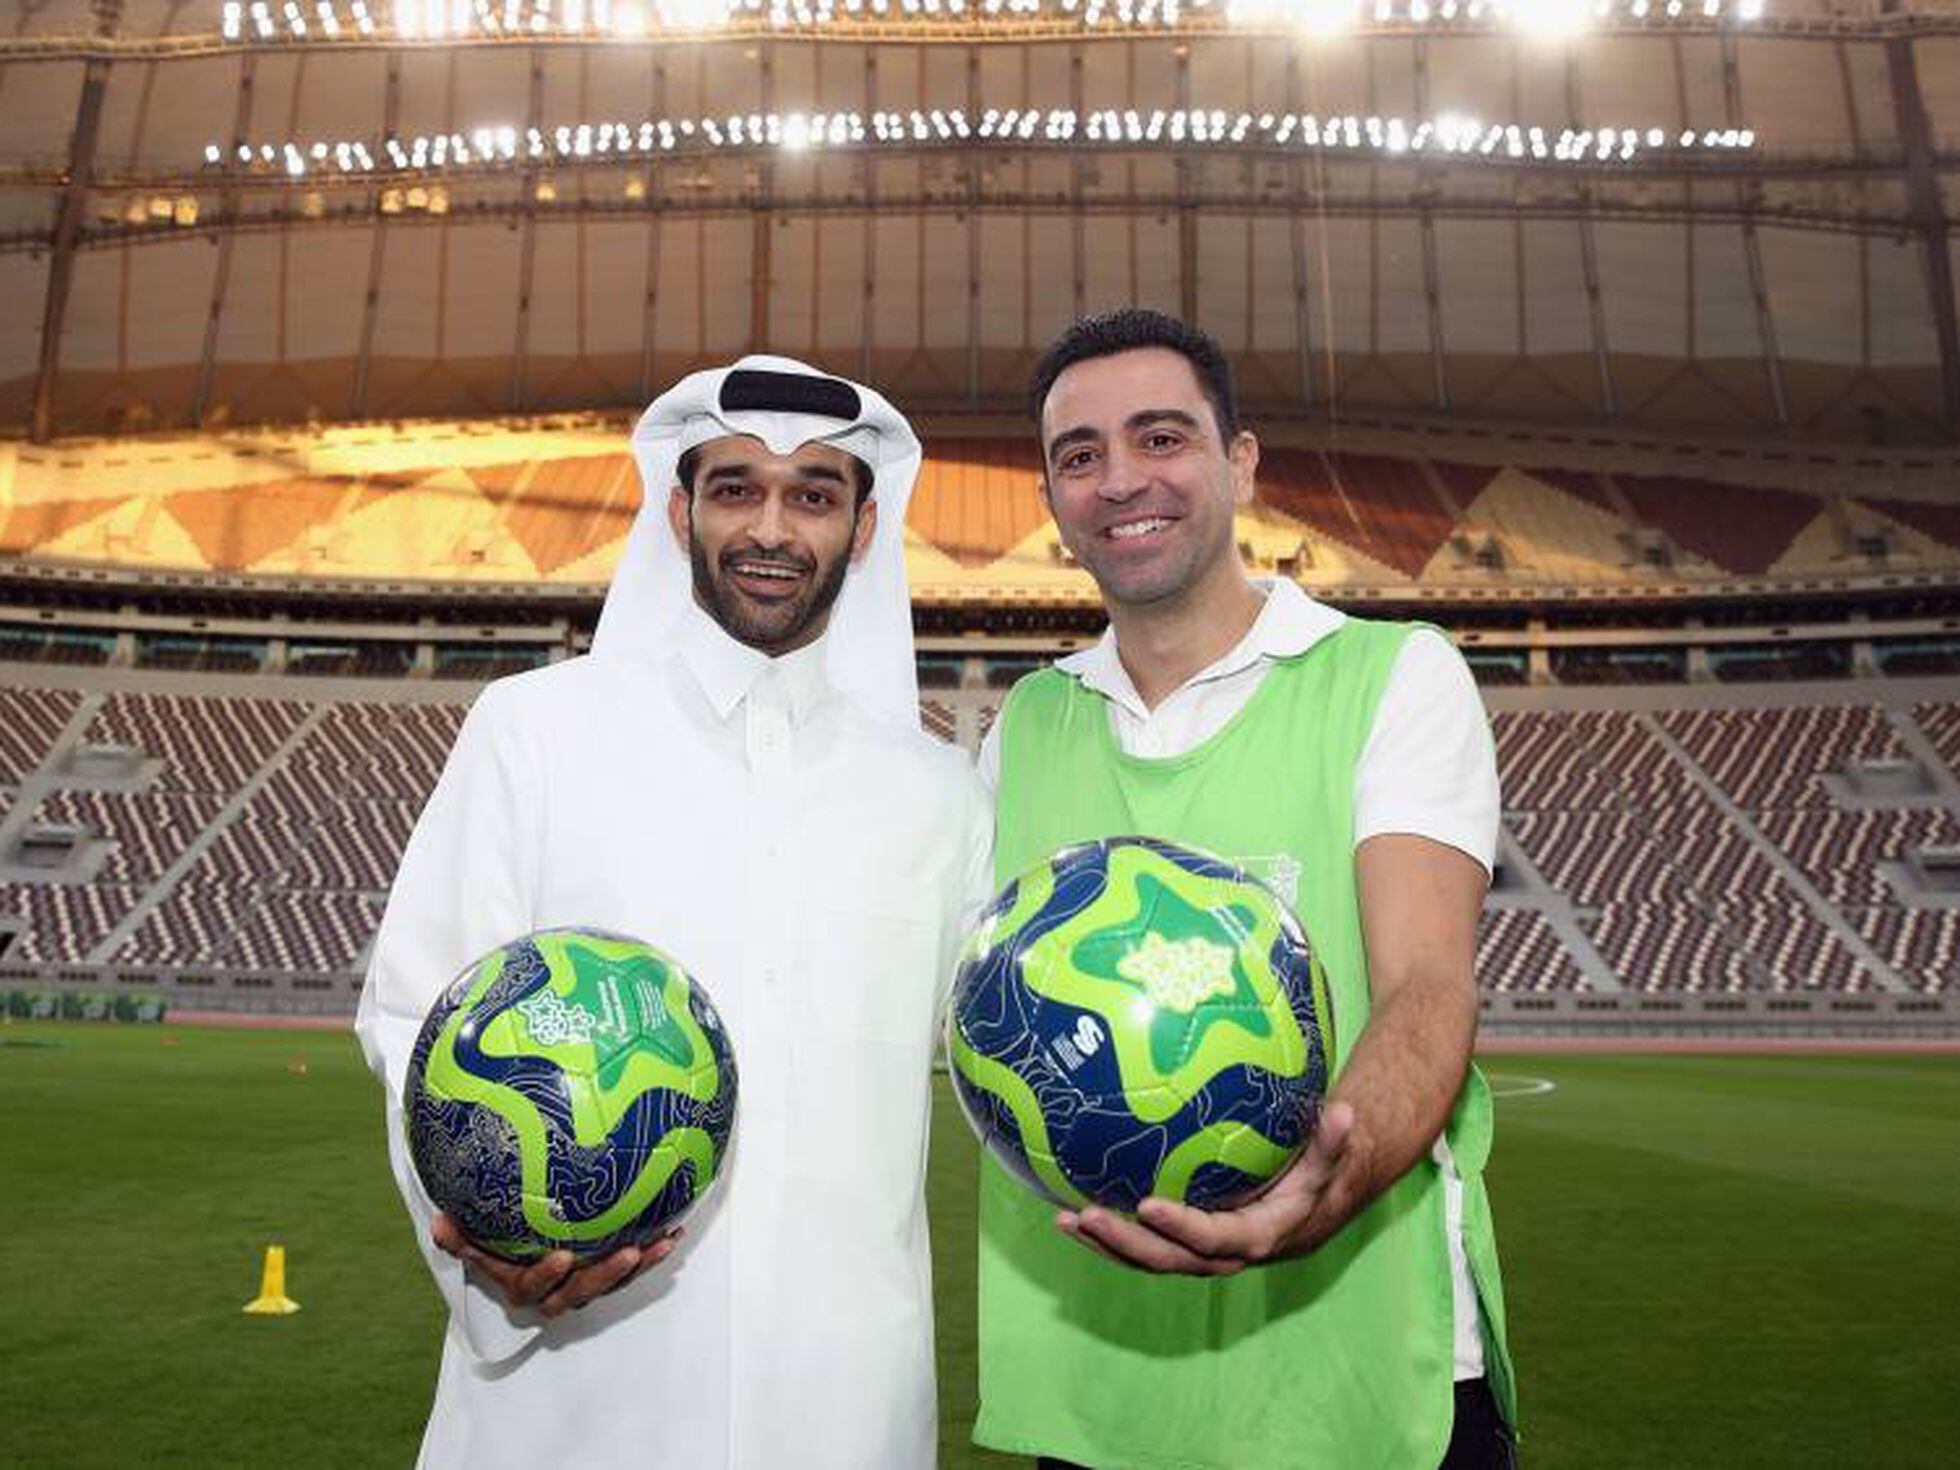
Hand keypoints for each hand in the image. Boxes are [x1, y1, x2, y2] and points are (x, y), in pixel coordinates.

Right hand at [431, 1213, 682, 1317]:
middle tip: (629, 1253)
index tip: (562, 1256)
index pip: (532, 1286)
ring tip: (662, 1243)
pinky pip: (631, 1269)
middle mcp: (556, 1294)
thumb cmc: (496, 1255)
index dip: (547, 1275)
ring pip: (612, 1283)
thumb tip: (438, 1221)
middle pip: (582, 1291)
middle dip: (606, 1274)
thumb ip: (459, 1239)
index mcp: (523, 1286)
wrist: (517, 1271)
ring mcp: (583, 1288)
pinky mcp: (606, 1278)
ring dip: (640, 1265)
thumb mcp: (476, 1249)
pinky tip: (675, 1231)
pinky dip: (654, 1253)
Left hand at [1059, 1101, 1356, 1274]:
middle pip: (1166, 1258)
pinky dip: (1108, 1232)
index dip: (1180, 1227)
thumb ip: (1332, 1141)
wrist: (1313, 1207)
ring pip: (1147, 1257)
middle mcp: (1221, 1255)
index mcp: (1255, 1238)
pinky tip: (1071, 1208)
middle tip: (1085, 1214)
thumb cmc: (1317, 1176)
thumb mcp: (1329, 1160)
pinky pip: (1142, 1243)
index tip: (1147, 1204)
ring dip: (1105, 1242)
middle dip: (1124, 1241)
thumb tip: (1344, 1111)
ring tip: (1064, 1218)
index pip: (1212, 1238)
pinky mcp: (1181, 1243)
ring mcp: (1197, 1253)